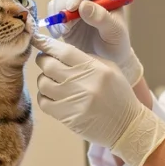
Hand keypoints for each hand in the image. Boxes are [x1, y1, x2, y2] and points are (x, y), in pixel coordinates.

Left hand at [34, 35, 164, 165]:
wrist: (127, 125)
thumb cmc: (118, 94)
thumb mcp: (110, 69)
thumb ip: (86, 58)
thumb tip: (58, 50)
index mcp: (95, 68)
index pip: (64, 51)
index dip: (46, 44)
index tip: (38, 39)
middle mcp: (83, 83)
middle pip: (48, 65)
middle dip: (43, 60)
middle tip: (45, 60)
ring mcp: (73, 101)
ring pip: (43, 83)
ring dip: (43, 79)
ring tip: (52, 80)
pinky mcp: (67, 117)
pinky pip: (44, 102)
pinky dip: (44, 96)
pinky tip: (52, 95)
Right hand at [47, 0, 142, 85]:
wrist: (107, 60)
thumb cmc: (116, 45)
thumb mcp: (115, 32)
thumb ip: (102, 18)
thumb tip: (84, 5)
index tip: (71, 8)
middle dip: (62, 4)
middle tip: (64, 23)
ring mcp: (74, 7)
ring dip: (56, 14)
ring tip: (64, 31)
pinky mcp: (64, 18)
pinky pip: (52, 13)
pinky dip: (52, 23)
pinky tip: (60, 35)